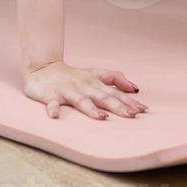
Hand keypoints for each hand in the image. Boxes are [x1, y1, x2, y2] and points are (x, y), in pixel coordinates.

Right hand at [23, 62, 147, 120]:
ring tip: (102, 118)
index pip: (115, 93)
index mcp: (95, 82)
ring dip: (91, 109)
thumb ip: (115, 78)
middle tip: (133, 115)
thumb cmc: (72, 75)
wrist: (42, 68)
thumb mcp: (95, 73)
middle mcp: (84, 86)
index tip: (143, 110)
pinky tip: (55, 116)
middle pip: (103, 97)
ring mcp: (67, 91)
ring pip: (81, 101)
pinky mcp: (50, 95)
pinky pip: (51, 104)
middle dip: (118, 106)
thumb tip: (135, 88)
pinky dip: (52, 110)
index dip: (129, 101)